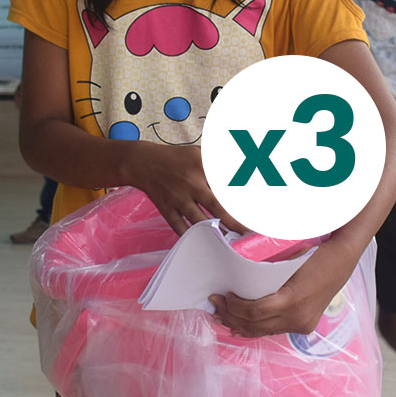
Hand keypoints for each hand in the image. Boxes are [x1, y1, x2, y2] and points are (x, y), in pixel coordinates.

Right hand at [123, 143, 243, 236]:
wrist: (142, 162)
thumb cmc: (176, 157)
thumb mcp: (198, 152)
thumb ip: (217, 161)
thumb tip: (240, 167)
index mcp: (201, 166)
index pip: (224, 184)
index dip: (239, 198)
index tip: (253, 209)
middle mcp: (190, 183)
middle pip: (216, 205)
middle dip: (233, 220)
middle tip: (247, 232)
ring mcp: (177, 198)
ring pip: (199, 220)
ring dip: (215, 232)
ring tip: (230, 241)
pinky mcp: (166, 209)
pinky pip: (179, 227)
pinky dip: (191, 236)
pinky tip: (203, 244)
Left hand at [209, 239, 357, 337]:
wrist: (343, 257)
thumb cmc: (314, 250)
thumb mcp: (286, 258)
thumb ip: (264, 271)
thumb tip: (235, 273)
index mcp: (293, 300)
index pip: (254, 312)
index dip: (234, 307)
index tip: (222, 295)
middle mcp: (298, 318)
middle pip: (256, 325)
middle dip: (232, 317)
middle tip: (214, 306)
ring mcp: (303, 324)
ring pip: (264, 331)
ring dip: (241, 326)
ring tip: (222, 318)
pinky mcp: (304, 325)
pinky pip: (274, 330)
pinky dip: (257, 328)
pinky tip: (241, 328)